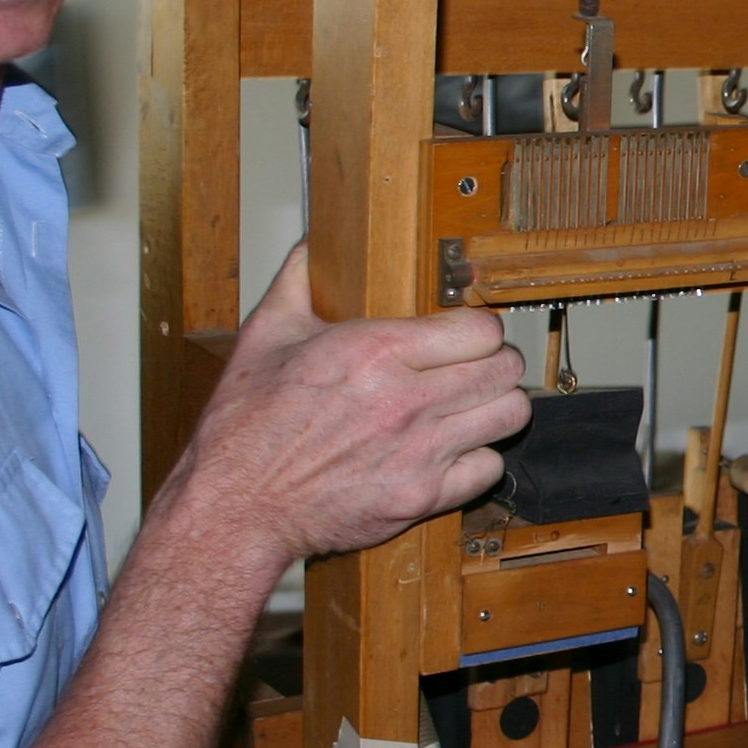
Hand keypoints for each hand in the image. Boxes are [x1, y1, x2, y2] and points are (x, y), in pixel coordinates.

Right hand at [170, 244, 530, 568]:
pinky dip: (477, 458)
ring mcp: (419, 452)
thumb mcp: (266, 336)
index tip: (466, 334)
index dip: (479, 328)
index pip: (481, 328)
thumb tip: (315, 242)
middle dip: (495, 362)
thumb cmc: (246, 427)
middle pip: (506, 368)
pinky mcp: (421, 496)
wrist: (237, 504)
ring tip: (471, 404)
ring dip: (495, 406)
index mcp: (375, 352)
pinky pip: (489, 469)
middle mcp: (406, 400)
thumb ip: (300, 279)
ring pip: (510, 415)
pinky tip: (452, 449)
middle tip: (475, 366)